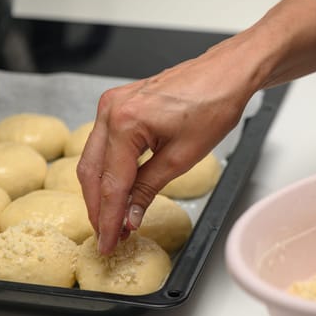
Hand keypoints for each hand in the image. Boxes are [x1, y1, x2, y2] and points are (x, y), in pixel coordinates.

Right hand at [77, 37, 260, 254]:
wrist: (224, 74)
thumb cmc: (213, 105)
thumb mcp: (182, 157)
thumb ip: (148, 189)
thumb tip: (129, 217)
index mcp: (125, 122)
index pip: (111, 183)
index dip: (109, 218)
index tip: (108, 242)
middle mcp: (110, 110)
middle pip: (92, 172)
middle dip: (98, 207)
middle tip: (107, 235)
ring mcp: (110, 105)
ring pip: (92, 159)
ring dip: (100, 191)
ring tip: (112, 218)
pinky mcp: (116, 105)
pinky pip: (103, 144)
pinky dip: (107, 170)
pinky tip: (116, 189)